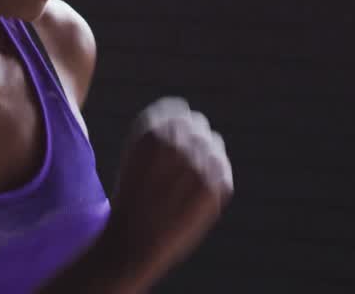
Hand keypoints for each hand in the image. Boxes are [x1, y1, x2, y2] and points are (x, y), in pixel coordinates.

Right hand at [99, 97, 233, 285]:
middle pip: (197, 124)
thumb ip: (160, 136)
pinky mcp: (216, 183)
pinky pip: (223, 170)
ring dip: (205, 157)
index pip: (176, 109)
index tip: (174, 142)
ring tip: (187, 183)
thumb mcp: (135, 157)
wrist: (133, 244)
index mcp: (150, 131)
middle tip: (181, 168)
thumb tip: (189, 121)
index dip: (177, 124)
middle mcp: (175, 141)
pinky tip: (197, 195)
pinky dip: (215, 179)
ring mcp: (198, 161)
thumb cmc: (131, 202)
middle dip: (192, 140)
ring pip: (214, 144)